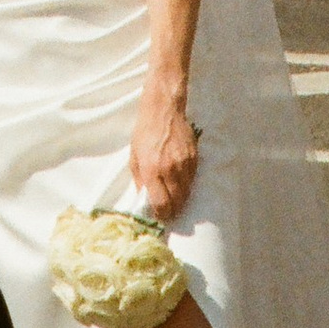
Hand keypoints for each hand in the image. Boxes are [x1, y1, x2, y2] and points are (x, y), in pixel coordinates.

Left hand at [129, 100, 199, 224]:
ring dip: (181, 200)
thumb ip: (140, 180)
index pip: (161, 203)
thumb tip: (144, 199)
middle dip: (173, 211)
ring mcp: (184, 164)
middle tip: (169, 213)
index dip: (162, 214)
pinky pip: (193, 180)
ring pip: (187, 193)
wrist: (164, 111)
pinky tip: (181, 185)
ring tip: (175, 202)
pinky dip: (187, 186)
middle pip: (177, 202)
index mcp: (152, 169)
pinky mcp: (194, 158)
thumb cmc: (144, 133)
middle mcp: (169, 169)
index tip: (160, 217)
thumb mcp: (134, 157)